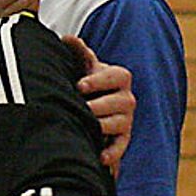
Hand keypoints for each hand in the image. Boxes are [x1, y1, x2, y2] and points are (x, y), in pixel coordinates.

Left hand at [62, 35, 134, 168]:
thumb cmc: (85, 81)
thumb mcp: (83, 66)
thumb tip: (67, 38)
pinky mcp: (122, 138)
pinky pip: (121, 146)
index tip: (79, 86)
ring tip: (86, 126)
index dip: (98, 80)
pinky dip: (112, 153)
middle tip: (81, 108)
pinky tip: (100, 158)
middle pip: (121, 102)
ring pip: (120, 123)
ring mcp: (127, 119)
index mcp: (119, 76)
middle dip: (99, 105)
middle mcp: (127, 98)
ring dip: (103, 126)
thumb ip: (79, 52)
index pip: (116, 76)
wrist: (91, 102)